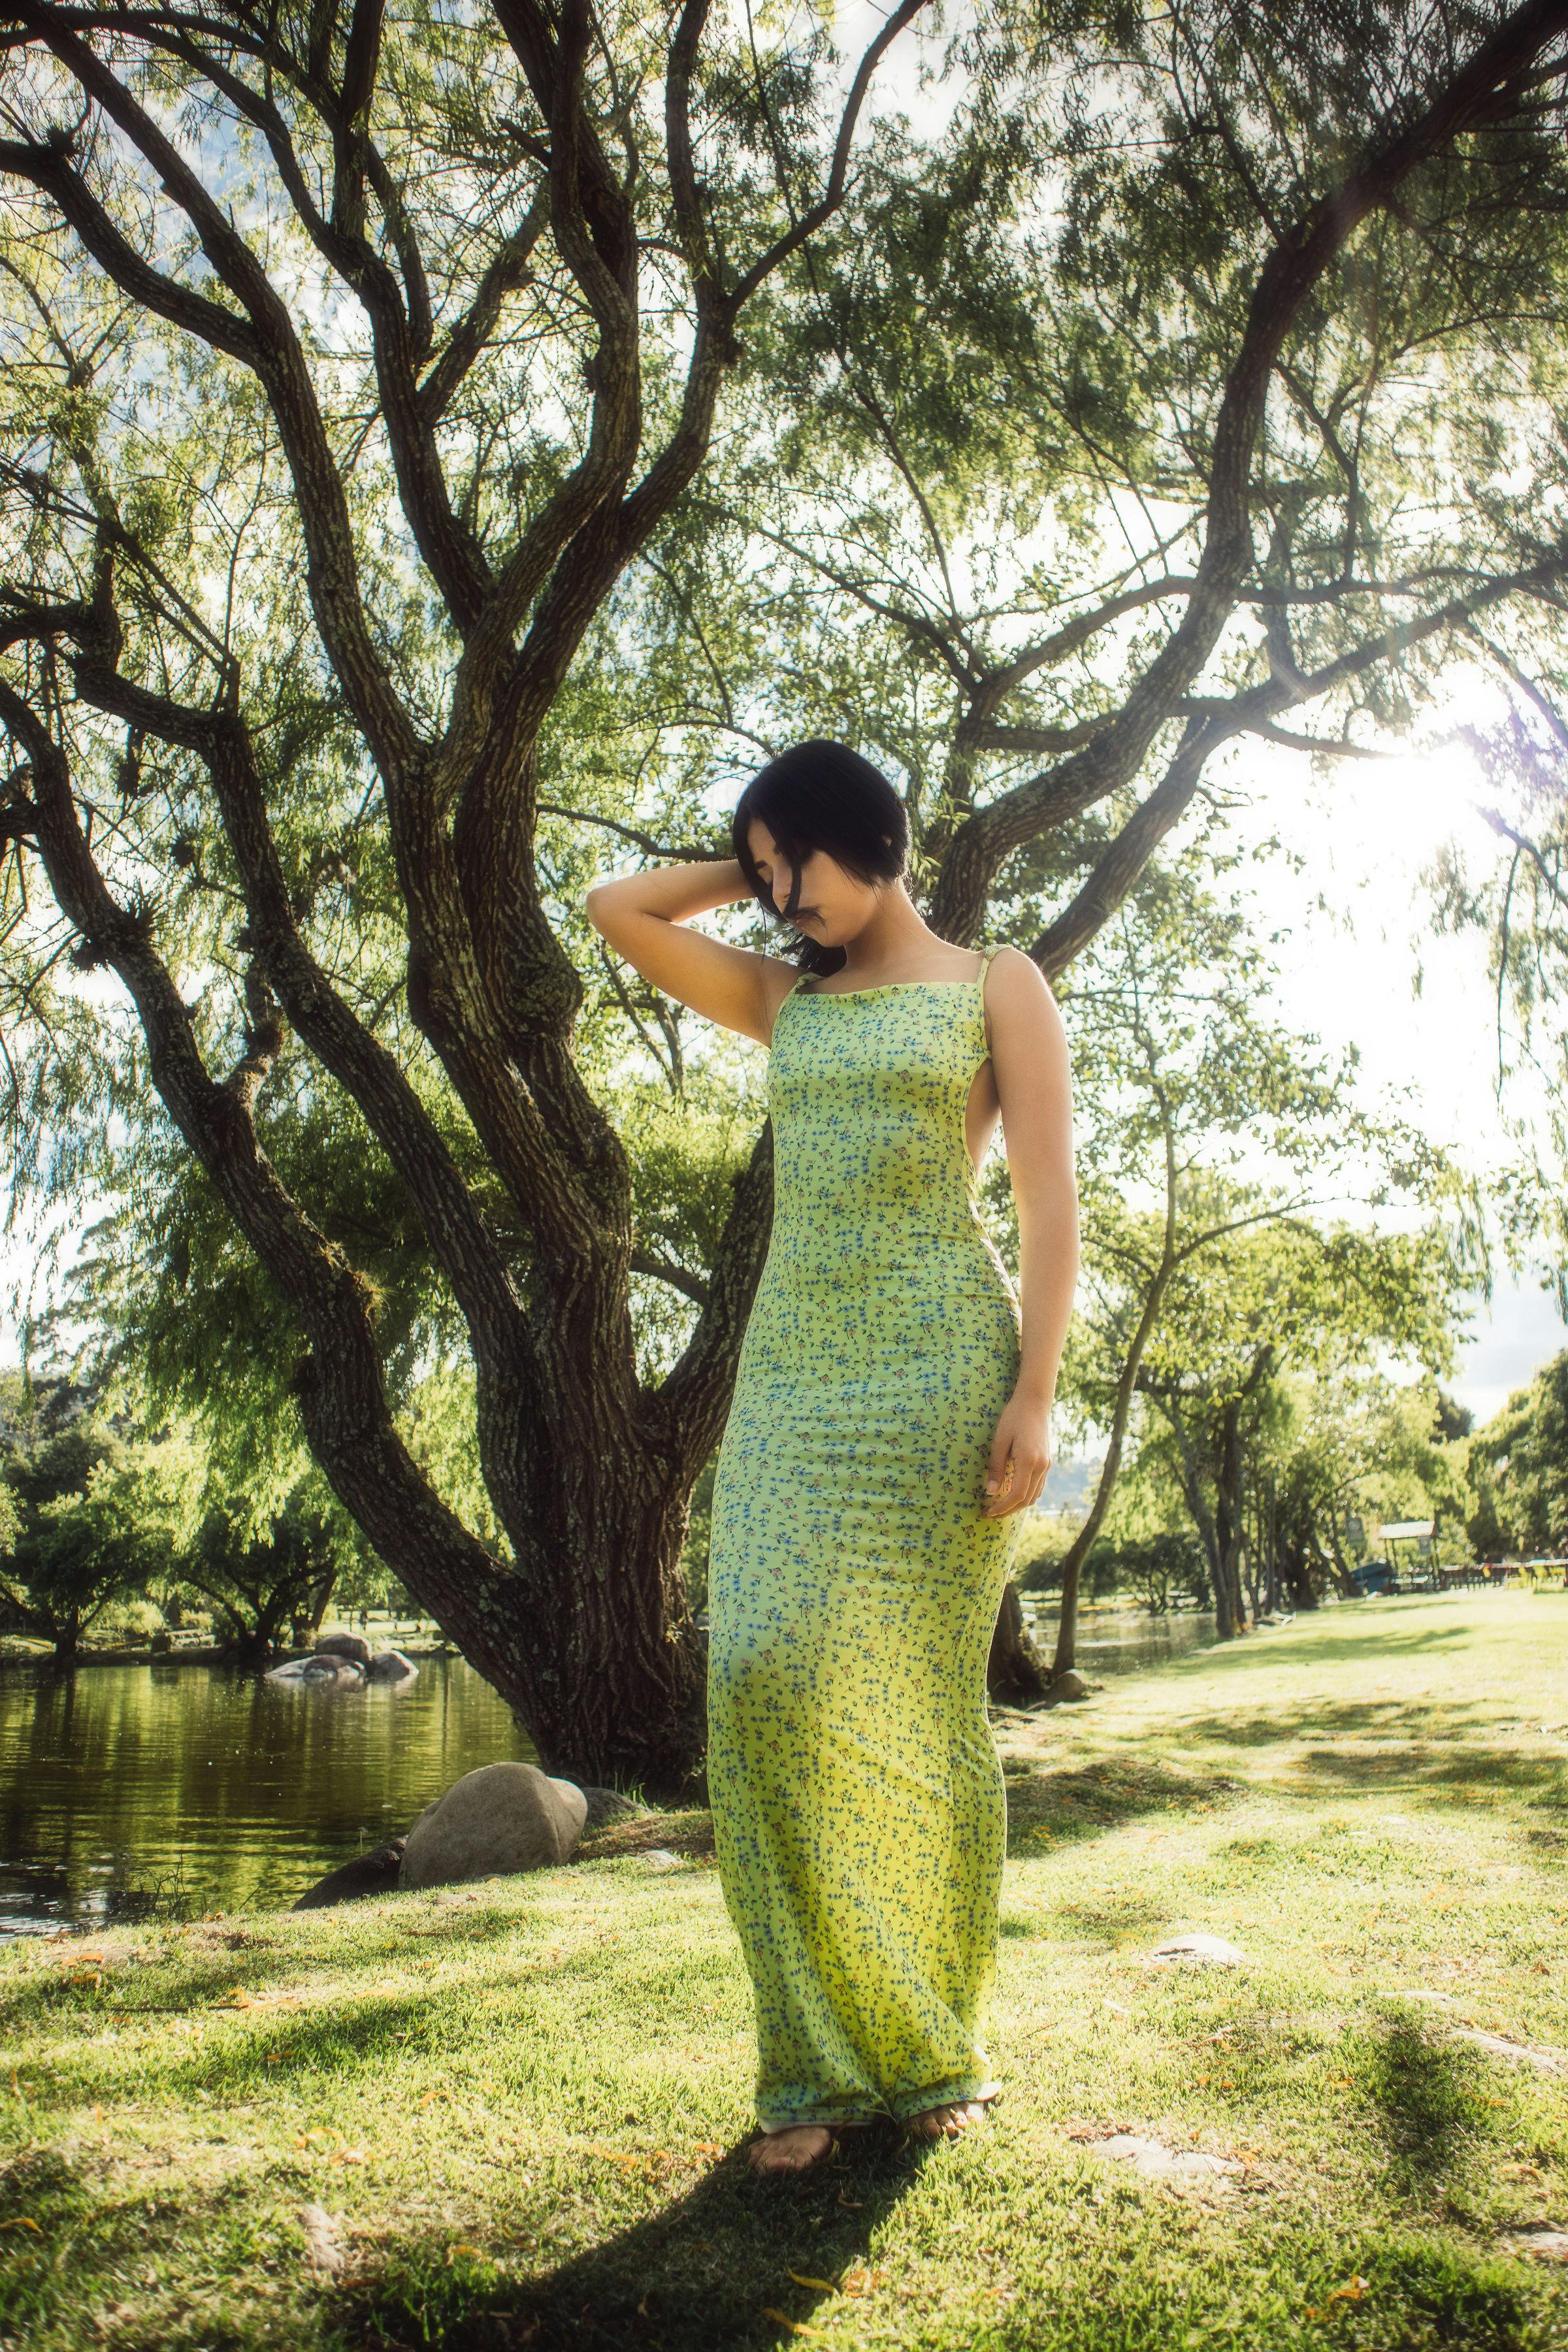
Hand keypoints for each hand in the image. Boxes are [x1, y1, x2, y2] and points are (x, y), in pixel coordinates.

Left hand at [982, 1393, 1051, 1517]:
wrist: (1034, 1403)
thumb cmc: (1013, 1418)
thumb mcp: (999, 1441)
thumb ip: (996, 1467)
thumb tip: (990, 1492)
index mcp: (1029, 1461)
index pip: (1017, 1494)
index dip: (1003, 1507)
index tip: (988, 1511)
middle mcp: (1042, 1466)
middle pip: (1027, 1500)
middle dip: (1008, 1510)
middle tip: (990, 1513)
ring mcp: (1047, 1465)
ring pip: (1034, 1496)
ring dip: (1018, 1505)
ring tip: (999, 1506)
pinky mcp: (1047, 1463)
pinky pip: (1038, 1487)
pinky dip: (1026, 1495)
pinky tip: (1012, 1494)